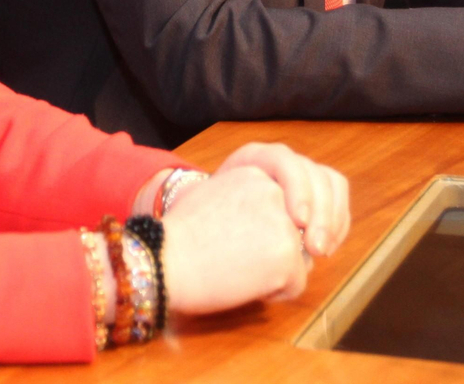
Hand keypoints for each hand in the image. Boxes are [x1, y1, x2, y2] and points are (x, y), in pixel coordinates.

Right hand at [162, 164, 307, 314]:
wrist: (164, 261)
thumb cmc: (177, 238)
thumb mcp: (212, 196)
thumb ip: (245, 200)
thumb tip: (265, 222)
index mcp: (255, 172)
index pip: (283, 205)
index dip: (268, 229)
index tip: (246, 240)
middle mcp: (274, 190)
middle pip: (295, 231)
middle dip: (276, 250)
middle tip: (239, 257)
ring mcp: (283, 222)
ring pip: (299, 258)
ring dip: (275, 271)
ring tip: (237, 268)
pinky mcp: (287, 254)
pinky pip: (296, 284)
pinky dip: (275, 292)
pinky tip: (243, 284)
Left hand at [213, 142, 349, 256]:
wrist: (208, 230)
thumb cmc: (209, 228)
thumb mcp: (218, 218)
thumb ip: (243, 221)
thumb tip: (269, 238)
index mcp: (254, 157)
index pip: (283, 161)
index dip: (296, 189)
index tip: (297, 222)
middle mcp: (281, 160)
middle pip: (313, 173)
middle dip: (321, 212)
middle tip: (316, 248)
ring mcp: (301, 174)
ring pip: (331, 185)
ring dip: (333, 220)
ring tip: (322, 251)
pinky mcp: (315, 195)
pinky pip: (337, 202)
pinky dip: (337, 225)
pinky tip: (328, 248)